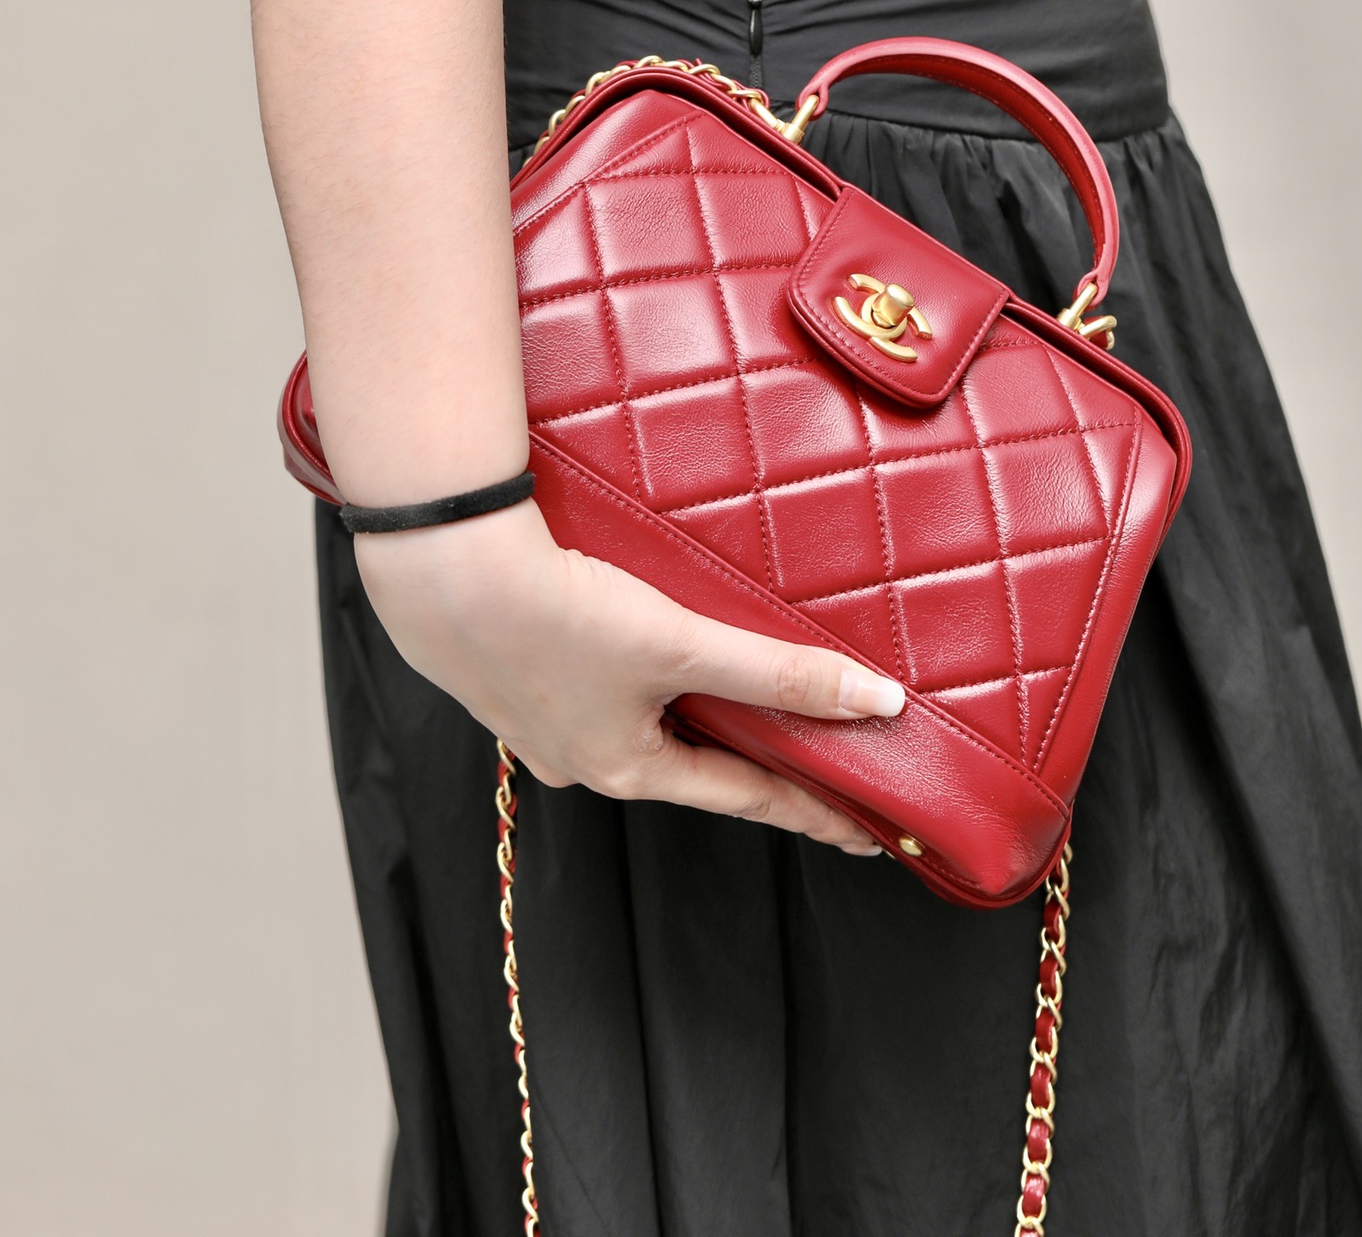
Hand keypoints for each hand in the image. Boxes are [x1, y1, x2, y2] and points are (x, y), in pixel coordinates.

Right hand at [354, 497, 905, 853]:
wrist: (441, 569)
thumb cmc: (555, 613)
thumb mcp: (681, 645)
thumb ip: (780, 675)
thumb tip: (876, 703)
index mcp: (625, 770)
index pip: (744, 797)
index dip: (809, 810)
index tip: (861, 834)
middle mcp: (582, 759)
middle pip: (689, 761)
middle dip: (746, 757)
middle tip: (808, 760)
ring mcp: (540, 722)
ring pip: (638, 720)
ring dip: (686, 710)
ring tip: (728, 695)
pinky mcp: (513, 674)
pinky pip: (593, 685)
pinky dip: (633, 675)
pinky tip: (636, 647)